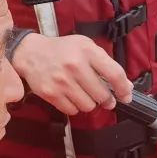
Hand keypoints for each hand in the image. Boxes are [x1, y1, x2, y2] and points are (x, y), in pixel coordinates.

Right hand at [10, 33, 132, 115]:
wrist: (30, 53)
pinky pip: (72, 110)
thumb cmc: (61, 50)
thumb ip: (106, 64)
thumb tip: (126, 86)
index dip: (124, 89)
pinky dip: (74, 106)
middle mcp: (75, 66)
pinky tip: (70, 96)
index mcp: (87, 51)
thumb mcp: (85, 47)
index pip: (114, 74)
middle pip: (102, 95)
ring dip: (89, 103)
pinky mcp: (51, 93)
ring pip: (88, 106)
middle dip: (106, 99)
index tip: (125, 96)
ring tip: (83, 93)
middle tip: (102, 96)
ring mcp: (62, 81)